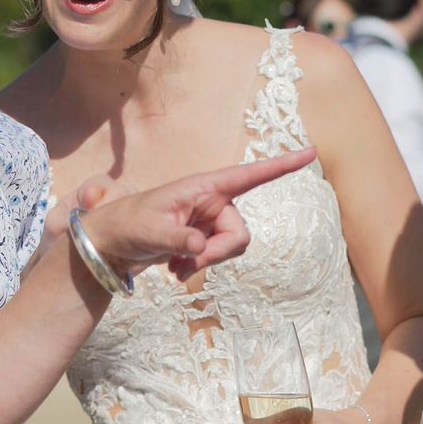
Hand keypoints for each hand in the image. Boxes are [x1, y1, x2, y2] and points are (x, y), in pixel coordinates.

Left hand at [78, 147, 314, 281]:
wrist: (111, 242)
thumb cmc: (127, 224)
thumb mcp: (150, 231)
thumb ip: (178, 238)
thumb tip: (200, 246)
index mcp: (203, 187)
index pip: (249, 175)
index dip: (282, 165)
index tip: (311, 153)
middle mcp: (212, 201)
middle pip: (240, 233)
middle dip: (218, 254)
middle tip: (187, 263)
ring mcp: (209, 221)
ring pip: (231, 248)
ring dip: (207, 263)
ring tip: (176, 266)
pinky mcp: (204, 238)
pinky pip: (218, 257)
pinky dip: (200, 266)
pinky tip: (176, 270)